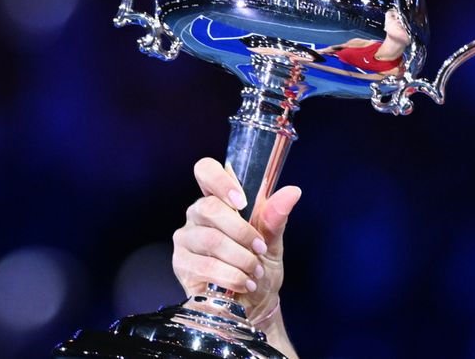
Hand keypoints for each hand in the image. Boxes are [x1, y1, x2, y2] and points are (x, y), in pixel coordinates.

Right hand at [172, 157, 301, 324]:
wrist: (255, 303)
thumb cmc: (260, 265)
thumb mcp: (272, 241)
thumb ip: (275, 217)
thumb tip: (292, 193)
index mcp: (218, 198)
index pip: (206, 170)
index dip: (220, 180)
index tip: (242, 200)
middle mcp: (197, 214)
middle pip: (210, 208)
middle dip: (242, 231)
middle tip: (260, 249)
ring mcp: (186, 239)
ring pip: (210, 239)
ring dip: (240, 258)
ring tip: (255, 271)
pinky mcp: (181, 264)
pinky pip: (205, 265)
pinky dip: (231, 275)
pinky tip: (243, 283)